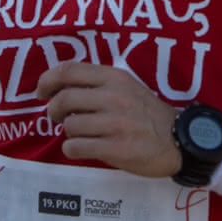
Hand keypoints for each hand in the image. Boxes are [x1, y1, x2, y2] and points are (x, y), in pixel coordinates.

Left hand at [36, 62, 179, 177]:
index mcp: (115, 78)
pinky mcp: (117, 148)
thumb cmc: (148, 114)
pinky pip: (76, 147)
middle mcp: (115, 97)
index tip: (41, 92)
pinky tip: (83, 149)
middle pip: (64, 99)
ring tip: (81, 135)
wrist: (179, 140)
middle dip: (53, 111)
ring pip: (69, 125)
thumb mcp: (127, 87)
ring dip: (68, 132)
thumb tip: (59, 87)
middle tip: (58, 118)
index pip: (69, 70)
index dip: (47, 80)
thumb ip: (98, 84)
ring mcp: (116, 123)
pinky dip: (72, 149)